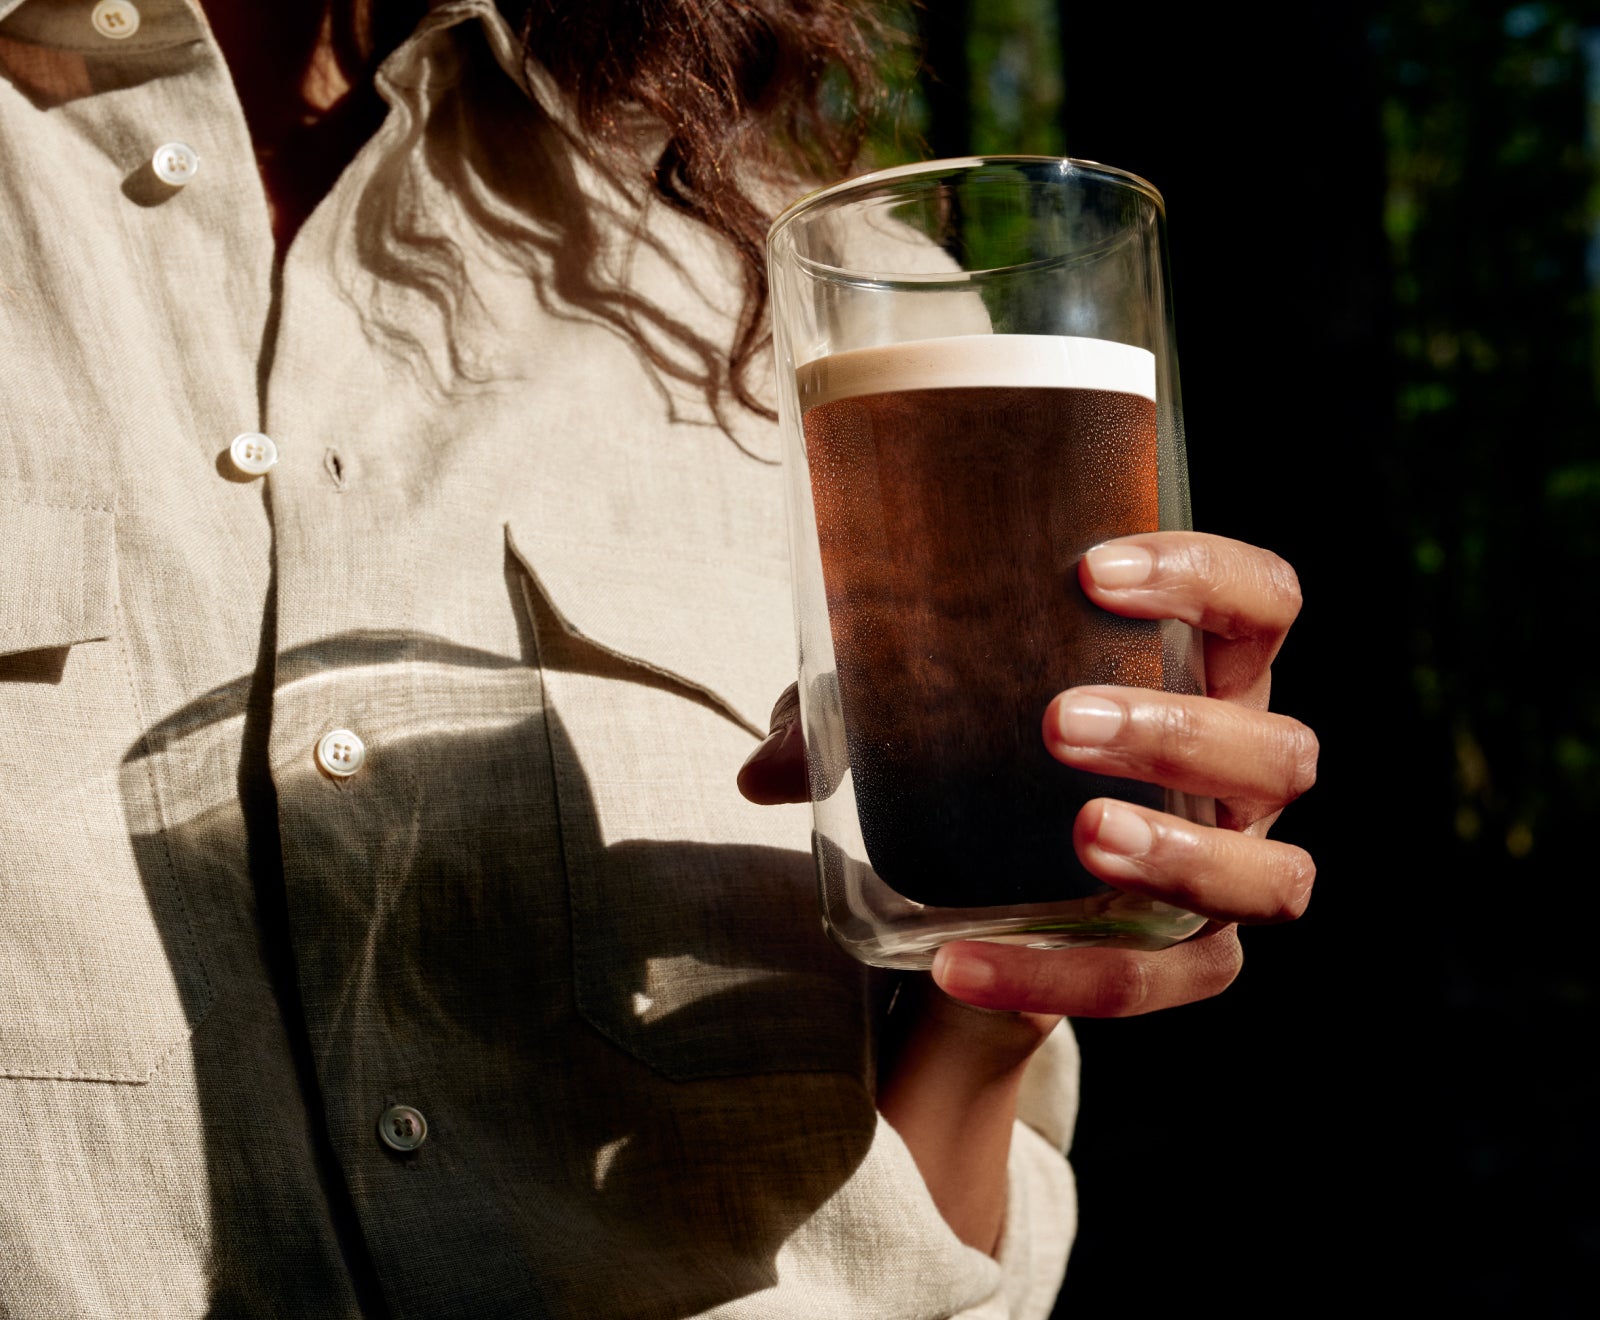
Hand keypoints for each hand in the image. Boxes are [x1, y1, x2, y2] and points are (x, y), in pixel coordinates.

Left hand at [740, 531, 1317, 1016]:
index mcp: (1200, 675)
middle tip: (1058, 721)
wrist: (991, 895)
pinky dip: (1064, 979)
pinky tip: (960, 965)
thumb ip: (843, 726)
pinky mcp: (1189, 965)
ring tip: (1082, 836)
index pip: (1259, 601)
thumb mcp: (914, 724)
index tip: (1092, 570)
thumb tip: (758, 770)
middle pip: (1279, 746)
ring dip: (1180, 853)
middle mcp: (1238, 776)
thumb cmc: (979, 761)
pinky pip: (1158, 985)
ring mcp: (1227, 874)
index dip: (1204, 575)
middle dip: (1182, 729)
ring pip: (1268, 875)